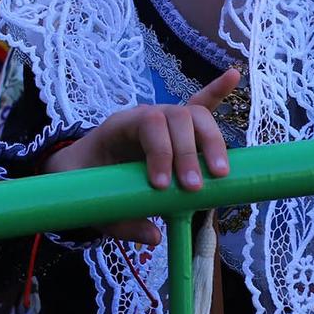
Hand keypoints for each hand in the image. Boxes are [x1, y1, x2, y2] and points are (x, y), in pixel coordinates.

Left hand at [42, 68, 240, 243]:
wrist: (80, 168)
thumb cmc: (89, 183)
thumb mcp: (95, 205)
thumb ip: (120, 222)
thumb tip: (154, 237)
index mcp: (119, 126)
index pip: (146, 124)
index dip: (159, 151)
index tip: (161, 185)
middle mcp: (145, 116)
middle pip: (175, 118)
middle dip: (187, 153)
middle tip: (192, 188)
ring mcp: (164, 118)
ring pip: (194, 117)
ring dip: (211, 143)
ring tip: (219, 173)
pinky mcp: (179, 129)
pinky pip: (200, 104)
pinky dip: (217, 91)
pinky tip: (234, 75)